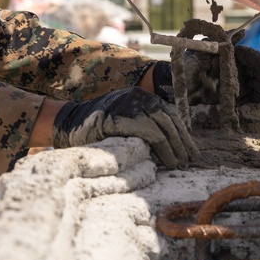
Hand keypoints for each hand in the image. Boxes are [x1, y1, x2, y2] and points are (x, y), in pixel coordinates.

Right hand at [51, 87, 199, 168]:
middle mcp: (138, 96)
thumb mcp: (124, 117)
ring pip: (162, 127)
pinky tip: (167, 161)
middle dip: (182, 142)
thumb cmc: (96, 126)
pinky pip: (149, 134)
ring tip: (180, 164)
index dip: (183, 132)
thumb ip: (143, 124)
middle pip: (169, 120)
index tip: (191, 150)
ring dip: (175, 148)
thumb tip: (170, 143)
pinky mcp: (122, 118)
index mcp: (140, 95)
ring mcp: (129, 106)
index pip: (169, 113)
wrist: (69, 122)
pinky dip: (162, 149)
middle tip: (190, 160)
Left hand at [152, 43, 259, 106]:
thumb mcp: (202, 51)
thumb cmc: (188, 66)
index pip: (255, 58)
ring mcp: (241, 82)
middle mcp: (240, 67)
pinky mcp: (239, 97)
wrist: (178, 88)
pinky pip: (256, 98)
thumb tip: (242, 33)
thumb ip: (221, 43)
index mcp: (234, 54)